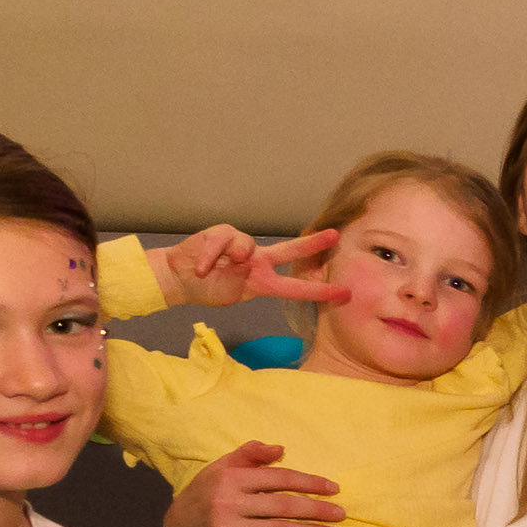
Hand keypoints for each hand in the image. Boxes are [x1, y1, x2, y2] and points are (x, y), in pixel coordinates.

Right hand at [154, 222, 344, 309]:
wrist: (180, 278)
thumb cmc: (210, 287)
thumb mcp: (237, 293)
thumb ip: (252, 282)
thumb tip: (247, 260)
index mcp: (265, 280)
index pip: (297, 285)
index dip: (320, 290)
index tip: (345, 292)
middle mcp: (259, 260)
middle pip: (289, 250)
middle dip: (312, 244)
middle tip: (335, 236)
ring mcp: (241, 246)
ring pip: (247, 245)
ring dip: (231, 258)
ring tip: (212, 269)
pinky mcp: (221, 233)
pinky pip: (222, 241)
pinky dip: (210, 256)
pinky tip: (201, 266)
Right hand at [164, 441, 343, 526]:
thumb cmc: (206, 494)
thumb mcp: (221, 468)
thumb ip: (249, 454)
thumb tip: (281, 448)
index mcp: (231, 478)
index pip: (279, 478)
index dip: (309, 483)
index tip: (334, 489)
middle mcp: (228, 502)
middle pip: (283, 506)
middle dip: (317, 510)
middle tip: (342, 514)